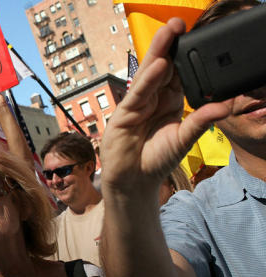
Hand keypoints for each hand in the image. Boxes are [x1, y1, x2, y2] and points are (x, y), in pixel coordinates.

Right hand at [100, 18, 230, 191]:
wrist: (134, 181)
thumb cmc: (156, 160)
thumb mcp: (184, 138)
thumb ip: (202, 120)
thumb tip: (226, 105)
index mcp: (169, 101)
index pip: (178, 73)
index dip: (185, 55)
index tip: (195, 35)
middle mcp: (152, 99)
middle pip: (162, 67)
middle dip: (169, 45)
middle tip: (178, 22)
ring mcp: (137, 105)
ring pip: (148, 75)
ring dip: (158, 53)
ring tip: (169, 32)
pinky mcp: (124, 114)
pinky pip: (139, 94)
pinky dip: (148, 80)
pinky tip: (159, 65)